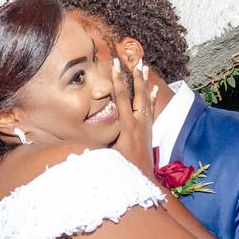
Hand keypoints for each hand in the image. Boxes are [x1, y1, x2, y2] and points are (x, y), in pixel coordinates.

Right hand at [110, 58, 158, 176]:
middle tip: (134, 60)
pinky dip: (153, 98)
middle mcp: (138, 122)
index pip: (122, 98)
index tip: (115, 64)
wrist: (143, 179)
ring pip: (146, 99)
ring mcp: (146, 125)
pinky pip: (152, 110)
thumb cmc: (121, 168)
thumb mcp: (107, 152)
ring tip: (145, 66)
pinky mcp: (149, 130)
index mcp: (126, 126)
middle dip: (135, 76)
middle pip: (137, 94)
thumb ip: (99, 139)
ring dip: (145, 82)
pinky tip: (155, 88)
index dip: (117, 80)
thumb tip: (83, 128)